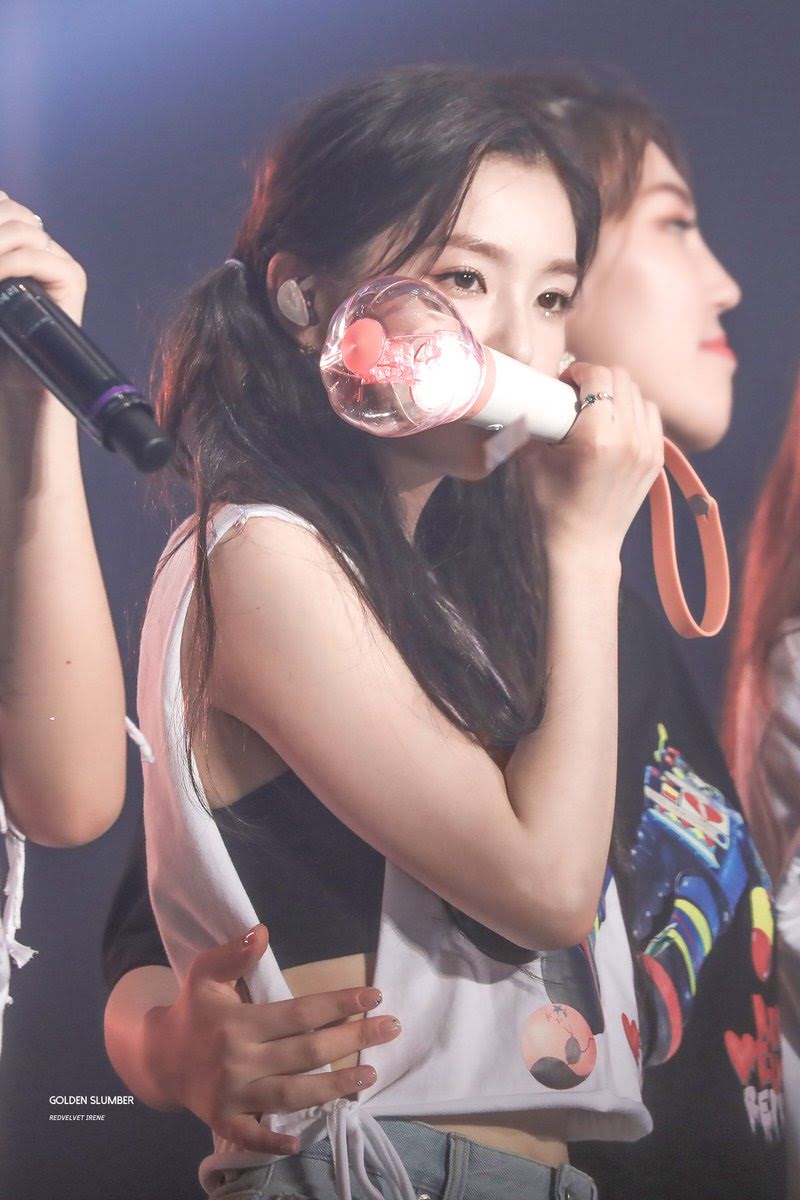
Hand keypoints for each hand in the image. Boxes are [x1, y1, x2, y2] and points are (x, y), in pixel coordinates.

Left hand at [0, 191, 86, 405]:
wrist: (17, 378)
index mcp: (18, 242)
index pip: (2, 201)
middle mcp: (39, 245)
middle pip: (9, 208)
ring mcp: (56, 260)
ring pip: (22, 228)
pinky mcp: (71, 278)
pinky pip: (37, 255)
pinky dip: (11, 264)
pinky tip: (0, 277)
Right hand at [142, 924, 401, 1153]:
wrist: (158, 1058)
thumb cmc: (192, 1012)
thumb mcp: (205, 974)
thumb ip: (234, 953)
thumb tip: (263, 931)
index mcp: (239, 1022)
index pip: (300, 1013)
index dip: (339, 1004)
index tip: (374, 998)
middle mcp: (239, 1060)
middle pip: (306, 1052)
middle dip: (352, 1040)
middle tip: (390, 1029)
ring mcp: (232, 1095)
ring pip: (292, 1093)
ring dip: (334, 1087)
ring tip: (370, 1075)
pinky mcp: (224, 1121)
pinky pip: (252, 1135)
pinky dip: (274, 1139)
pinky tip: (303, 1138)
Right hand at [520, 363, 663, 561]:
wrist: (582, 547)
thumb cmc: (550, 507)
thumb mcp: (529, 462)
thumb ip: (531, 422)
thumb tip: (529, 394)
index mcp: (597, 439)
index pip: (598, 376)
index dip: (578, 371)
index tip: (563, 382)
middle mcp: (629, 440)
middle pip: (621, 378)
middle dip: (597, 378)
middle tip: (577, 393)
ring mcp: (648, 450)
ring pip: (639, 394)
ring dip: (617, 393)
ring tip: (597, 408)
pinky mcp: (656, 460)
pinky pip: (651, 416)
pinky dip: (633, 411)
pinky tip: (614, 424)